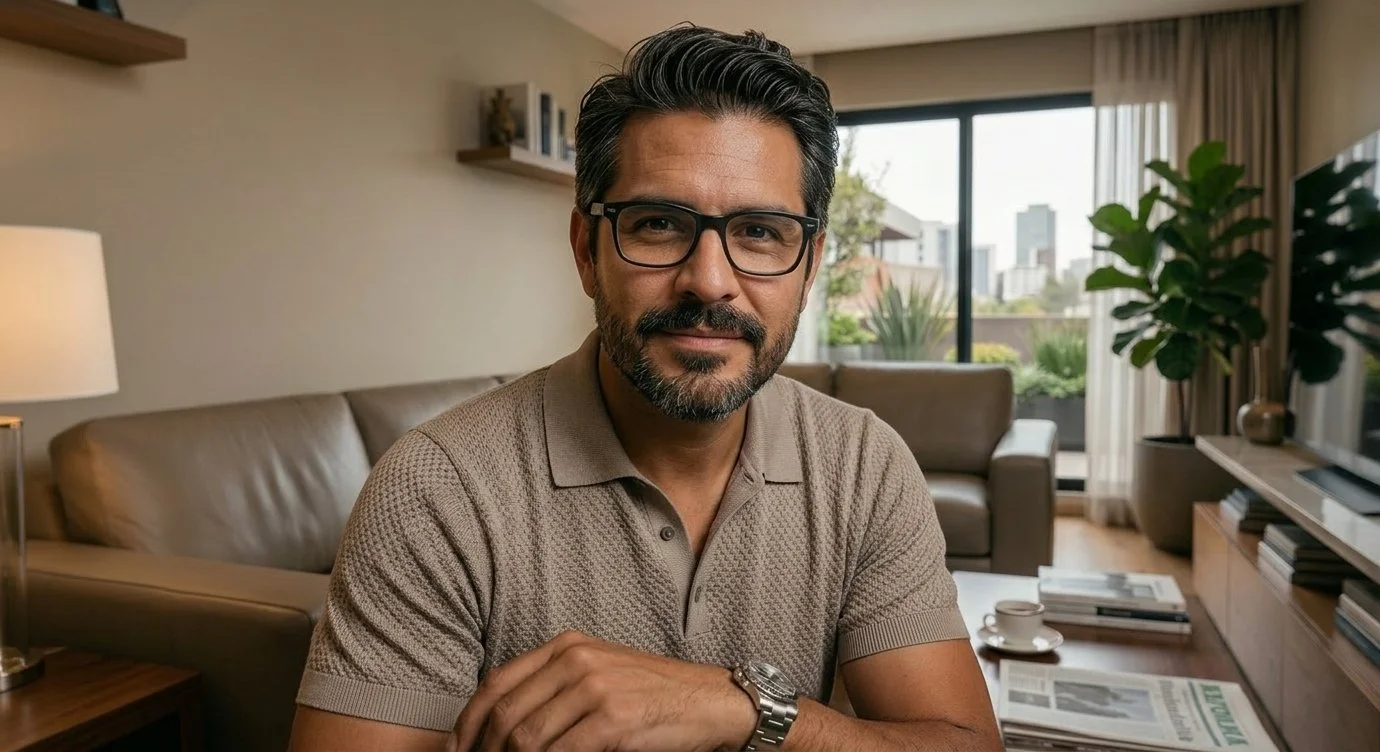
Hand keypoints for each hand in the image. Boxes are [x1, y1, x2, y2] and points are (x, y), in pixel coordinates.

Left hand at [450, 631, 756, 751]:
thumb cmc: (653, 696)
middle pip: (506, 714)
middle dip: (487, 750)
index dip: (469, 723)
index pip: (497, 683)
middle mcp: (576, 660)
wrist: (712, 702)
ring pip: (527, 738)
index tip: (459, 751)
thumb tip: (503, 727)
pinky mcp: (615, 719)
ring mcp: (596, 688)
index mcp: (567, 645)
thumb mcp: (598, 675)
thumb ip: (554, 689)